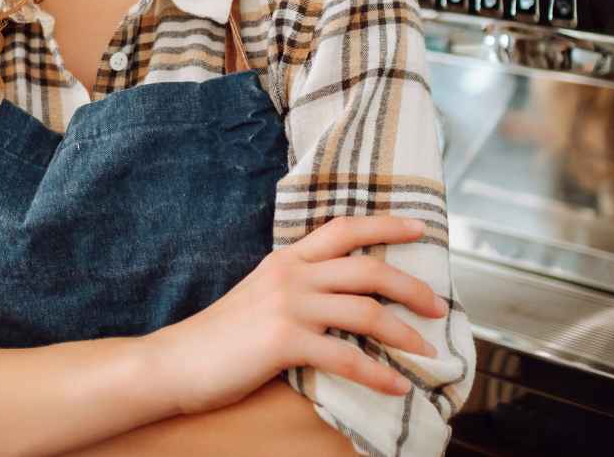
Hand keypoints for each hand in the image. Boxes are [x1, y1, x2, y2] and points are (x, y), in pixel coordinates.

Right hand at [144, 215, 449, 415]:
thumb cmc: (220, 336)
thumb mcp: (261, 294)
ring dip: (404, 334)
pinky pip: (345, 357)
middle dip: (410, 287)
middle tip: (437, 306)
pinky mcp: (283, 342)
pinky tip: (397, 386)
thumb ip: (297, 287)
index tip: (418, 230)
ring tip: (428, 351)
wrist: (175, 360)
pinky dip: (377, 374)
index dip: (384, 226)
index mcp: (287, 260)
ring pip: (364, 311)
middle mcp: (292, 275)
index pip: (343, 229)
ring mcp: (288, 306)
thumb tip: (339, 297)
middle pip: (367, 269)